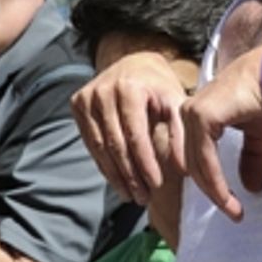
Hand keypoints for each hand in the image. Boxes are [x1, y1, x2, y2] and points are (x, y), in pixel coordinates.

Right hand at [71, 51, 187, 203]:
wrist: (134, 64)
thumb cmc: (159, 88)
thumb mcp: (175, 103)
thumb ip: (180, 134)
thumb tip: (184, 169)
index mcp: (129, 88)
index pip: (135, 135)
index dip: (145, 163)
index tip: (156, 184)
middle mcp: (103, 91)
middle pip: (116, 144)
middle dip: (131, 175)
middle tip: (143, 197)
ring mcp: (87, 97)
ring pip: (100, 147)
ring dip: (116, 175)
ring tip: (131, 195)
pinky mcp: (78, 104)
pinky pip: (91, 143)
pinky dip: (104, 164)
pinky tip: (117, 180)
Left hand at [181, 41, 261, 221]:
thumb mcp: (256, 134)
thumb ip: (250, 157)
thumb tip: (252, 187)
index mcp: (198, 111)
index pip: (195, 153)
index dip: (209, 180)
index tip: (228, 202)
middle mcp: (190, 110)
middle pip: (193, 163)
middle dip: (212, 191)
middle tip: (233, 212)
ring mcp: (193, 113)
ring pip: (197, 165)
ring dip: (216, 192)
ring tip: (234, 211)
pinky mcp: (202, 117)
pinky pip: (205, 160)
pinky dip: (217, 182)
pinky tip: (229, 198)